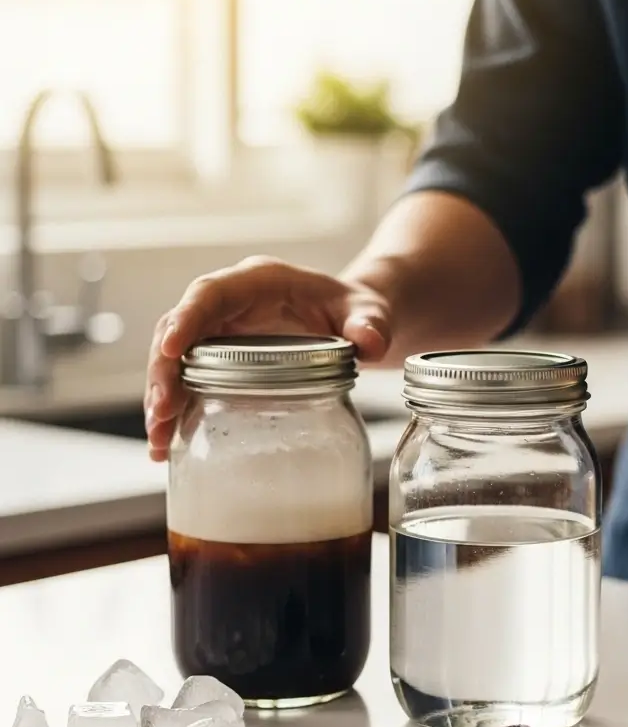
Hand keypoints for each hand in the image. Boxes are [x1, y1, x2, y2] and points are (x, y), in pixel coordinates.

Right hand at [145, 256, 390, 461]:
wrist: (355, 319)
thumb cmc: (358, 308)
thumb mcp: (369, 312)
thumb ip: (371, 325)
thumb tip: (369, 343)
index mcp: (258, 281)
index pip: (211, 293)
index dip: (187, 319)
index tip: (171, 351)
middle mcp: (230, 303)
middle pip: (179, 329)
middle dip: (164, 371)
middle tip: (161, 414)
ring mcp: (221, 330)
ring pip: (174, 358)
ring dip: (161, 398)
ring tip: (158, 442)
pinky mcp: (220, 357)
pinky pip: (186, 379)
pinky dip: (176, 410)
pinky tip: (167, 445)